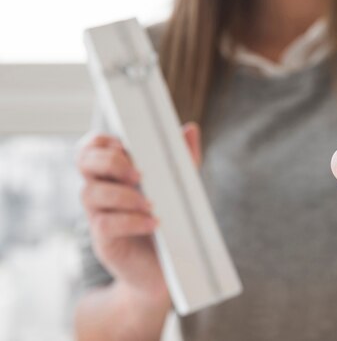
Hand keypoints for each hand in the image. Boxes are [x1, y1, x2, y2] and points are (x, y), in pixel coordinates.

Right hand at [76, 122, 201, 304]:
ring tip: (151, 204)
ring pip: (90, 193)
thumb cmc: (168, 224)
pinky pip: (105, 224)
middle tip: (139, 174)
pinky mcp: (104, 242)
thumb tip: (189, 129)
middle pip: (84, 162)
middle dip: (111, 162)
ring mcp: (98, 216)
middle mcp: (101, 191)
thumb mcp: (180, 188)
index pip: (92, 147)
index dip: (102, 141)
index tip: (125, 145)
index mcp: (115, 174)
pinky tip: (152, 223)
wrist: (164, 271)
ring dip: (123, 194)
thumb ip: (183, 159)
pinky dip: (130, 221)